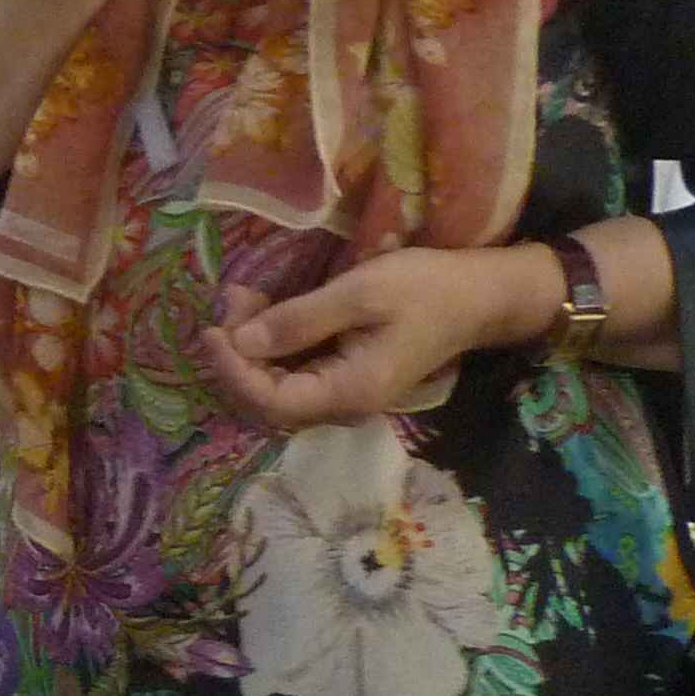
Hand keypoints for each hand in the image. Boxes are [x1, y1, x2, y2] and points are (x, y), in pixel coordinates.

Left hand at [198, 246, 550, 432]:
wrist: (482, 296)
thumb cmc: (427, 289)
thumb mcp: (361, 293)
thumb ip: (301, 320)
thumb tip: (242, 341)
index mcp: (349, 392)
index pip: (270, 401)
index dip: (232, 369)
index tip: (212, 328)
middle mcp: (342, 405)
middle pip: (266, 400)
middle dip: (236, 355)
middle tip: (230, 302)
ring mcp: (344, 394)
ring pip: (277, 386)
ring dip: (250, 348)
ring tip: (242, 299)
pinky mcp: (345, 376)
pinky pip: (295, 372)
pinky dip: (271, 345)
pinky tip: (263, 310)